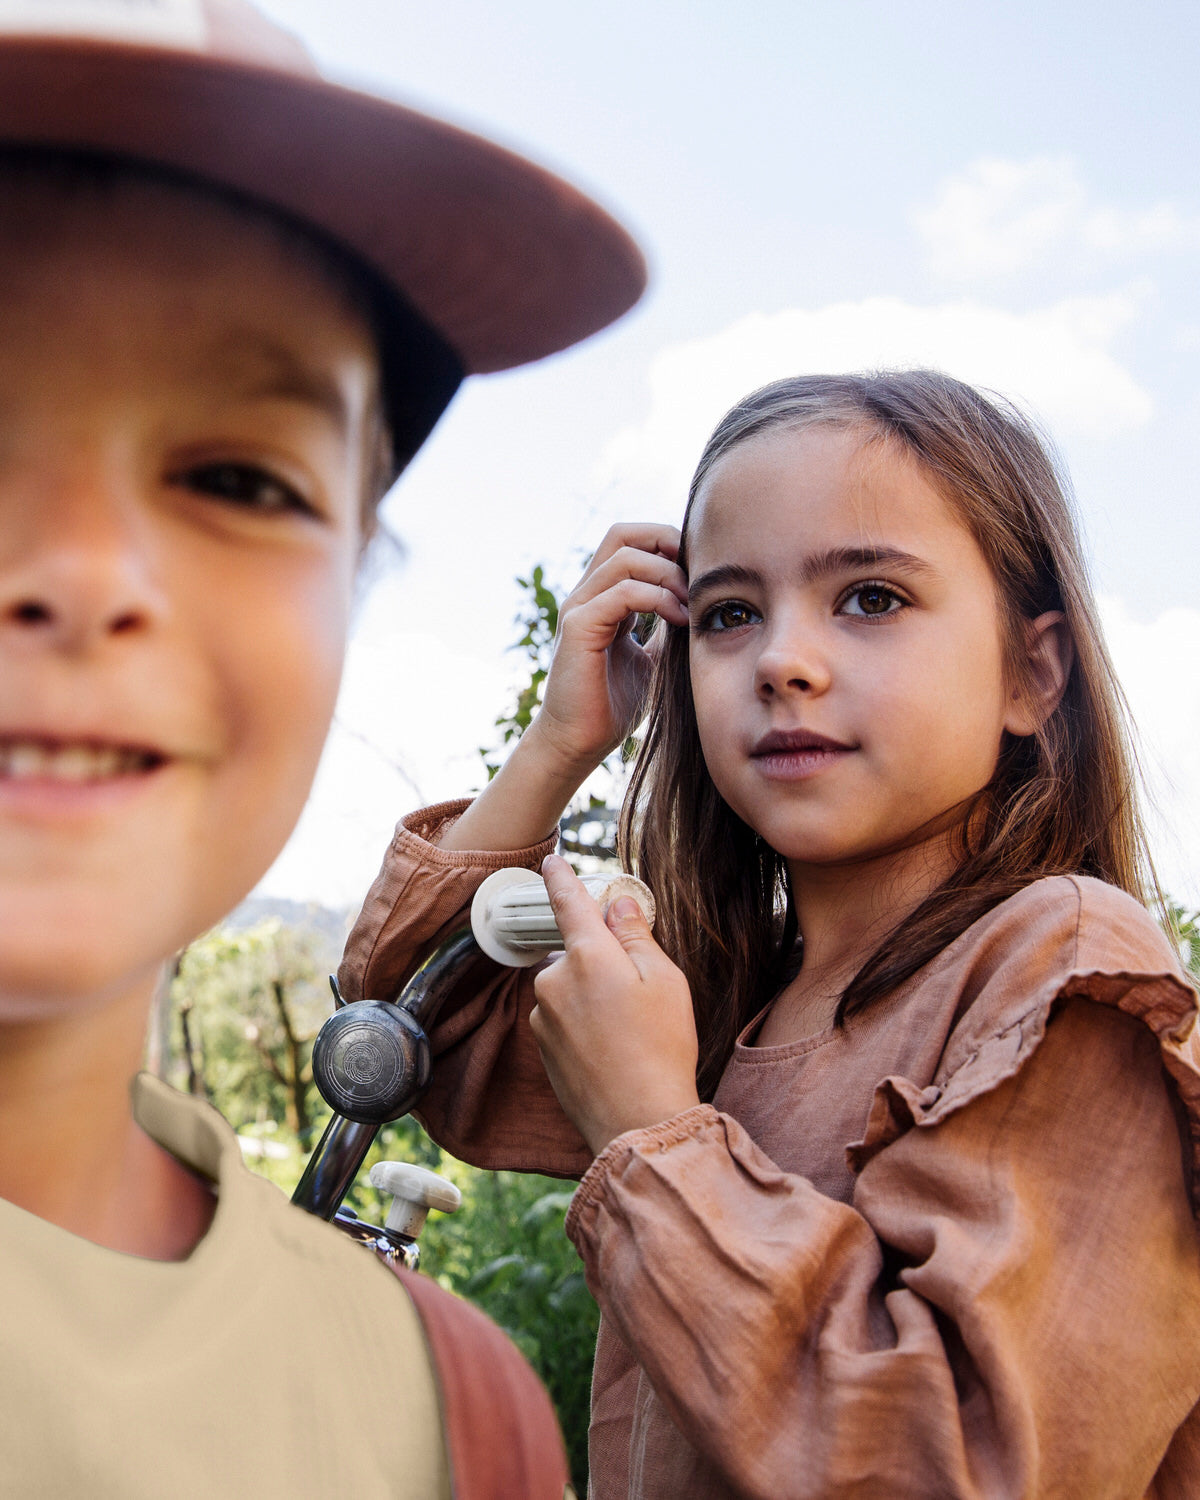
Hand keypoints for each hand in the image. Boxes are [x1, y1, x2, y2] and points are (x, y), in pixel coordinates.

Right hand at [526, 523, 687, 778]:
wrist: (580, 742)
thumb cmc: (614, 704)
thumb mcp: (653, 656)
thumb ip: (667, 626)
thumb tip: (702, 607)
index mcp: (602, 596)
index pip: (632, 542)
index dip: (668, 544)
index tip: (700, 574)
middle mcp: (587, 594)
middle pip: (624, 534)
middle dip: (668, 543)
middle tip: (698, 577)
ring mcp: (578, 607)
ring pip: (626, 557)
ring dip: (669, 575)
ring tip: (691, 606)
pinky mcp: (578, 628)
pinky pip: (622, 593)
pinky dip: (657, 599)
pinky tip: (678, 620)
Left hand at [530, 855, 700, 1155]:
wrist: (637, 1120)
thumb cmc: (661, 1047)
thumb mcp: (665, 981)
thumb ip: (636, 936)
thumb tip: (617, 905)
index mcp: (588, 955)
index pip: (568, 903)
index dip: (560, 878)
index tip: (550, 861)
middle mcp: (555, 980)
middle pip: (577, 952)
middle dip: (601, 962)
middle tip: (639, 994)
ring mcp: (544, 1015)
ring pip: (570, 987)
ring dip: (592, 996)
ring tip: (630, 1031)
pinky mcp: (543, 1046)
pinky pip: (564, 1018)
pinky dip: (584, 1025)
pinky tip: (612, 1050)